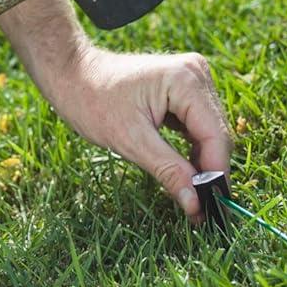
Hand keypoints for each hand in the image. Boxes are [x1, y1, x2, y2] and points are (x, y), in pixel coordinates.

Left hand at [40, 45, 231, 222]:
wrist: (71, 74)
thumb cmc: (92, 101)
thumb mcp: (130, 141)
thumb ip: (168, 171)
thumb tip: (196, 205)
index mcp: (186, 80)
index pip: (215, 135)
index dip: (216, 174)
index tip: (212, 209)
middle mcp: (196, 73)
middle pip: (216, 134)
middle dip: (210, 172)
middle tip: (202, 212)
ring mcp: (191, 79)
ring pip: (209, 132)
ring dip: (202, 163)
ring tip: (193, 198)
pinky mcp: (184, 89)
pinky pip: (197, 125)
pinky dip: (192, 150)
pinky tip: (185, 173)